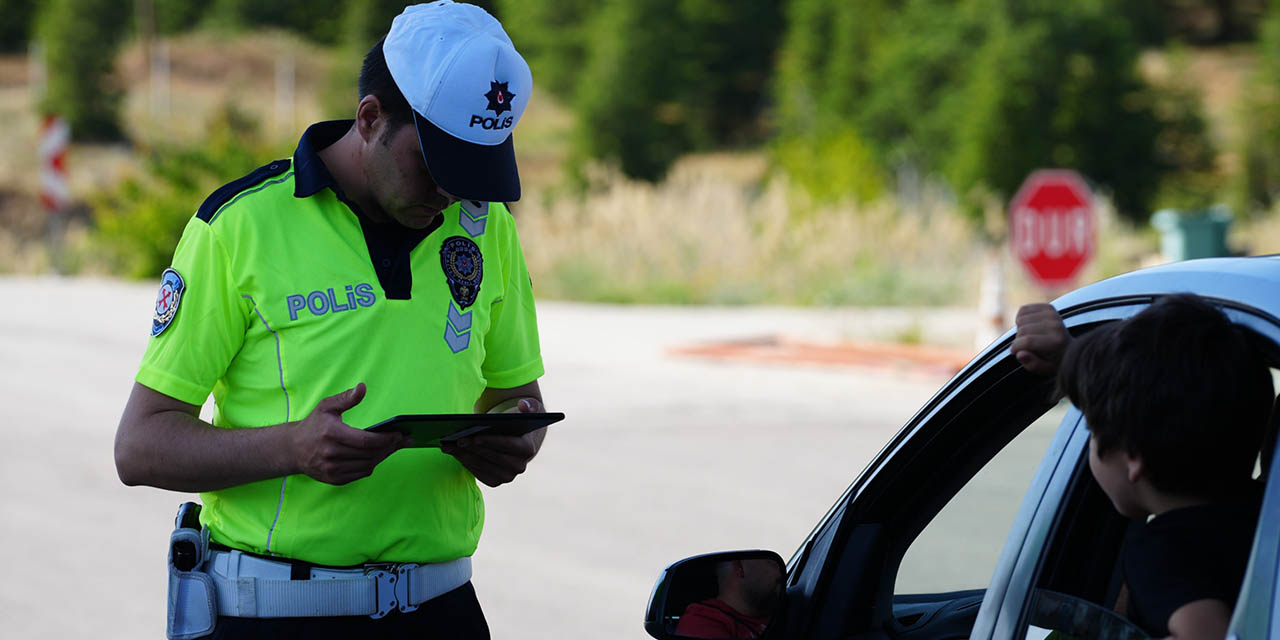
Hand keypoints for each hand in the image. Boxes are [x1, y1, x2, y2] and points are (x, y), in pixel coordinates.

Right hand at [289, 383, 409, 484]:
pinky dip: (371, 465)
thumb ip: (346, 398)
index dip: (384, 439)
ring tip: (392, 446)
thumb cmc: (314, 425)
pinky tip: (377, 455)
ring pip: (367, 465)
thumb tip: (362, 387)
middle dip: (389, 447)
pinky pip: (360, 474)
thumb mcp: (327, 406)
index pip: (365, 440)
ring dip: (382, 456)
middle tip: (402, 440)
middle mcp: (330, 453)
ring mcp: (331, 469)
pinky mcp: (333, 479)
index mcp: (331, 433)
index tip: (399, 434)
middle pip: (369, 454)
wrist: (293, 449)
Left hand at [442, 397, 545, 487]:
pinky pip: (477, 473)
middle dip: (473, 448)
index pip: (509, 446)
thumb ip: (529, 405)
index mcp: (528, 448)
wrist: (516, 438)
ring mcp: (507, 476)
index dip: (491, 442)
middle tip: (456, 439)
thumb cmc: (519, 420)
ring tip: (448, 445)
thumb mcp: (528, 408)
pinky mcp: (495, 481)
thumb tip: (524, 406)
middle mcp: (519, 466)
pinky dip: (464, 462)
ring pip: (482, 466)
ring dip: (464, 456)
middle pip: (492, 457)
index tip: (474, 437)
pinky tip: (453, 452)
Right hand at [1010, 303, 1069, 375]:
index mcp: (1056, 342)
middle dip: (1018, 339)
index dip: (1015, 347)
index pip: (1027, 341)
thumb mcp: (1044, 369)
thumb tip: (1020, 354)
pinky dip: (1020, 318)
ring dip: (1019, 329)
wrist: (1068, 348)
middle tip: (1023, 346)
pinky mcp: (1049, 308)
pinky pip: (1023, 309)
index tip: (1013, 352)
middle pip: (1022, 330)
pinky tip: (1027, 326)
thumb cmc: (1053, 361)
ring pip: (1020, 319)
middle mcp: (1056, 326)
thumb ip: (1031, 364)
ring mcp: (1053, 315)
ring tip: (1027, 336)